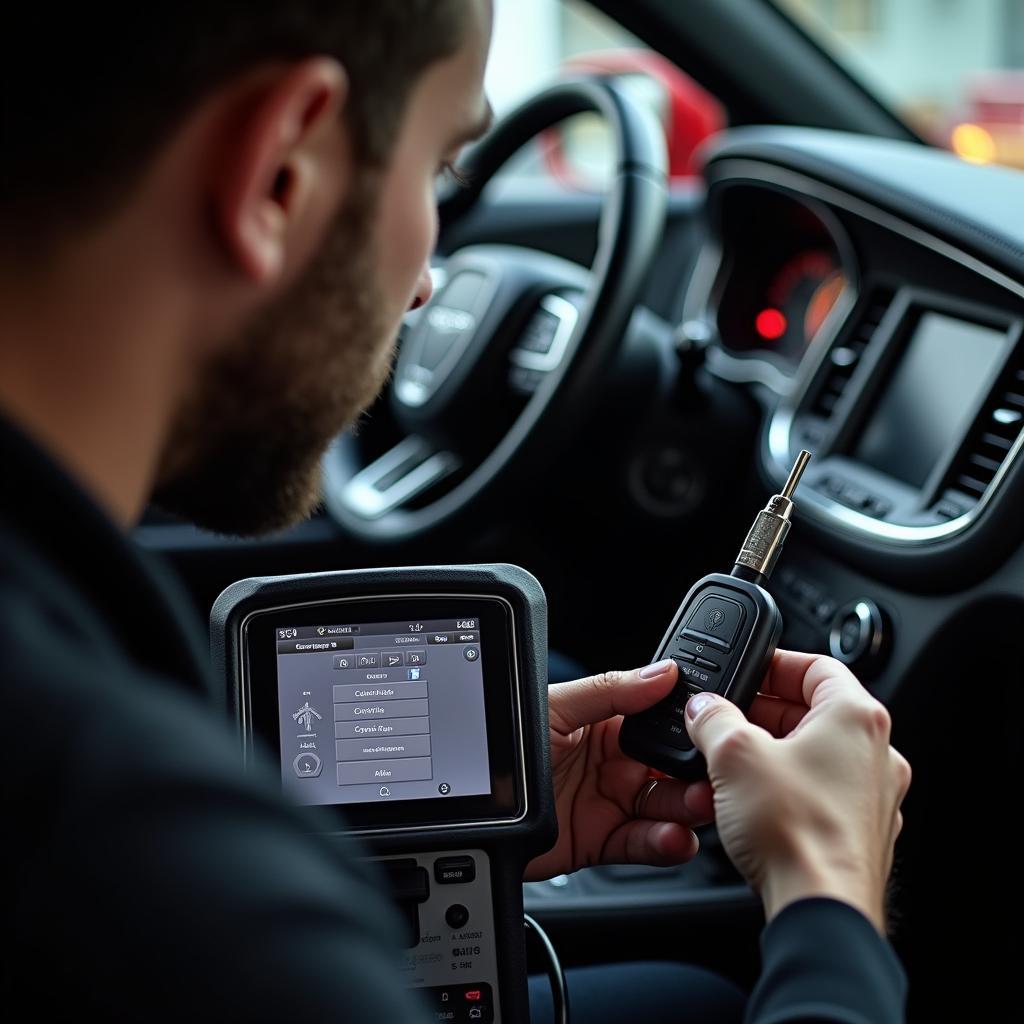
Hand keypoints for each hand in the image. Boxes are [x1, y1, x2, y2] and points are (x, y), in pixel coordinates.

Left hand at [525, 659, 713, 881]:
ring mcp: (608, 802)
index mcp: (605, 723)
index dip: (686, 728)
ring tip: (696, 807)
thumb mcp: (557, 706)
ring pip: (663, 807)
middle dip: (694, 773)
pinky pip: (641, 843)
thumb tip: (661, 670)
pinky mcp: (600, 841)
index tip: (712, 729)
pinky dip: (663, 844)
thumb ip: (610, 690)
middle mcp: (612, 763)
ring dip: (685, 809)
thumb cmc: (505, 742)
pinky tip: (674, 838)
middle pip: (669, 768)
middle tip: (711, 777)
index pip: (659, 723)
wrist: (475, 804)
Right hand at [684, 650, 911, 932]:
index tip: (745, 672)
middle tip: (726, 718)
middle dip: (764, 712)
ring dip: (773, 751)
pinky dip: (788, 788)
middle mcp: (877, 754)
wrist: (820, 910)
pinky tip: (753, 802)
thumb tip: (704, 708)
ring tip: (731, 762)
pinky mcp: (862, 834)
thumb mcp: (732, 754)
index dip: (773, 664)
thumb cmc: (796, 832)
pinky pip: (822, 794)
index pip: (816, 665)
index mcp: (856, 717)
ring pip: (817, 755)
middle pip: (815, 711)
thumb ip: (713, 718)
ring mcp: (874, 797)